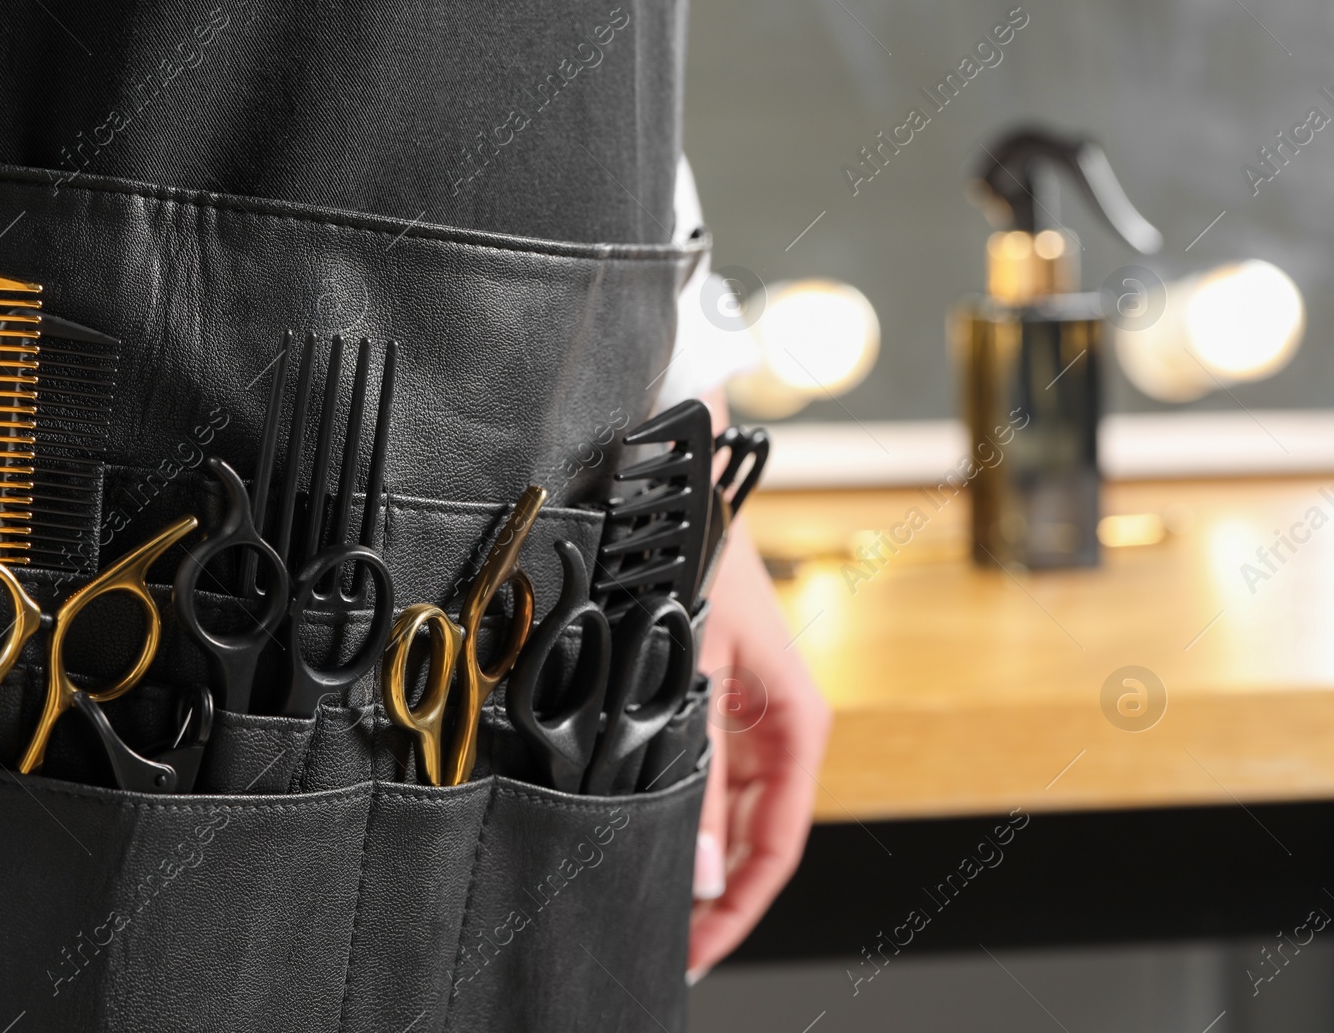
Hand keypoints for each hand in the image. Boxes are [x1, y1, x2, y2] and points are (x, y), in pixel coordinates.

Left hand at [687, 407, 831, 980]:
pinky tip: (645, 834)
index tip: (700, 950)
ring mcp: (743, 716)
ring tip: (652, 898)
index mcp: (796, 727)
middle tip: (666, 939)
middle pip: (752, 838)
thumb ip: (695, 785)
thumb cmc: (703, 566)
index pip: (777, 846)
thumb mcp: (694, 681)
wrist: (679, 491)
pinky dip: (678, 811)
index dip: (740, 907)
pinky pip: (703, 774)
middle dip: (713, 892)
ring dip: (692, 854)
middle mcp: (775, 729)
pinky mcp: (710, 700)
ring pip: (724, 813)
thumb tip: (698, 876)